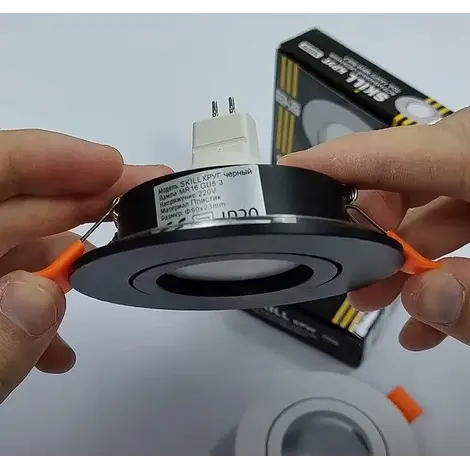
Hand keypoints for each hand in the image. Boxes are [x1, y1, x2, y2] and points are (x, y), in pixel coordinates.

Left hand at [0, 129, 170, 402]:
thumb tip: (43, 298)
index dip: (54, 157)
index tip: (115, 165)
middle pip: (19, 207)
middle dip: (85, 201)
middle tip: (150, 196)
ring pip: (17, 251)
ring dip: (67, 266)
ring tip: (116, 273)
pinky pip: (7, 292)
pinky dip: (39, 311)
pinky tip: (61, 346)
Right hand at [280, 107, 469, 351]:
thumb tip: (421, 296)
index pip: (405, 148)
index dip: (339, 159)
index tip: (286, 174)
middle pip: (411, 169)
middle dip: (369, 221)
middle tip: (350, 270)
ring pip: (431, 194)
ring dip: (400, 247)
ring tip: (378, 298)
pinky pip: (458, 212)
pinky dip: (436, 254)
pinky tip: (427, 311)